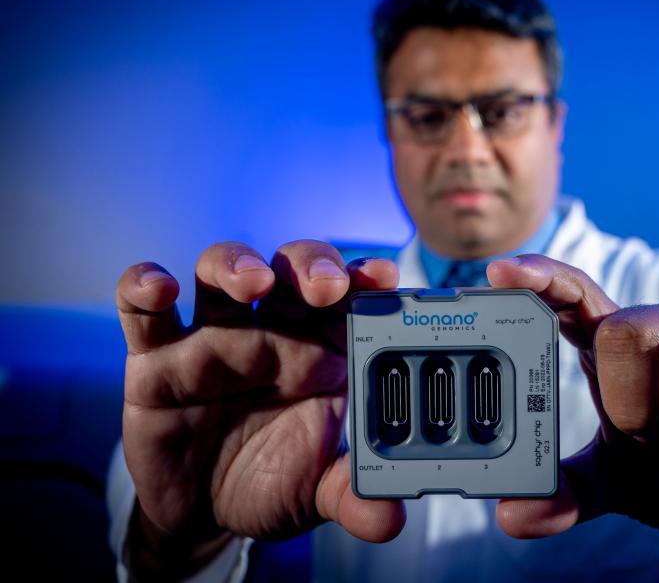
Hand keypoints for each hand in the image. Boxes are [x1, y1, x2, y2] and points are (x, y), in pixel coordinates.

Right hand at [116, 241, 404, 575]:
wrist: (205, 514)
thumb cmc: (271, 483)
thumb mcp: (317, 492)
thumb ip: (352, 494)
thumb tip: (388, 520)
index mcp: (322, 350)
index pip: (350, 298)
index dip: (365, 280)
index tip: (381, 278)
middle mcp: (272, 329)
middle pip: (292, 269)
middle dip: (311, 265)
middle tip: (325, 286)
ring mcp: (213, 335)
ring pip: (222, 270)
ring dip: (237, 265)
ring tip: (253, 283)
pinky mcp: (156, 356)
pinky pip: (143, 310)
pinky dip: (144, 287)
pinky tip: (160, 289)